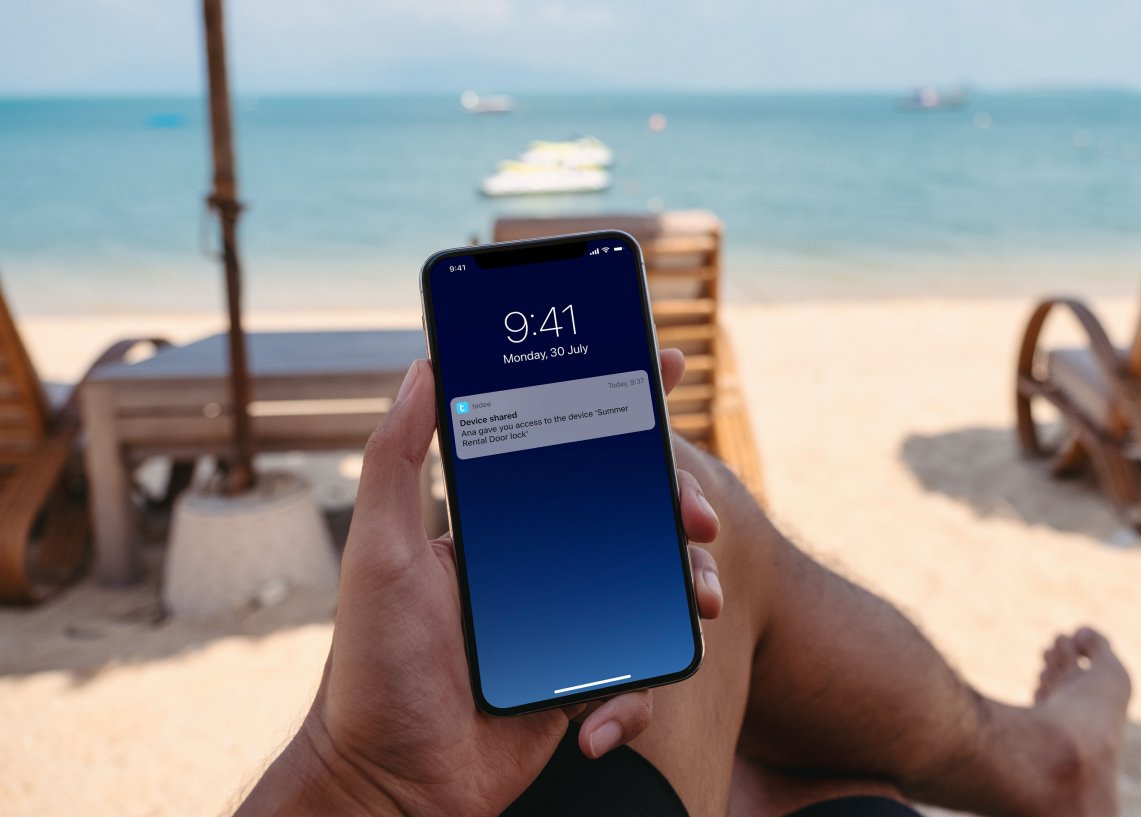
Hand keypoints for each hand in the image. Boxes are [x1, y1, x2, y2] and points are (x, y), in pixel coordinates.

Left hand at [237, 349, 721, 816]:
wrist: (395, 783)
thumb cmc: (374, 668)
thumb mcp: (379, 554)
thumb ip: (395, 462)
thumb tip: (420, 369)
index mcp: (498, 526)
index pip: (566, 448)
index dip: (619, 405)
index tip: (663, 364)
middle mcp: (538, 565)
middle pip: (631, 512)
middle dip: (681, 503)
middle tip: (701, 514)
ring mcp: (566, 622)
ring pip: (654, 585)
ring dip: (690, 588)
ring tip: (702, 599)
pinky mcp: (584, 679)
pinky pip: (639, 669)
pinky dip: (635, 695)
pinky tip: (596, 719)